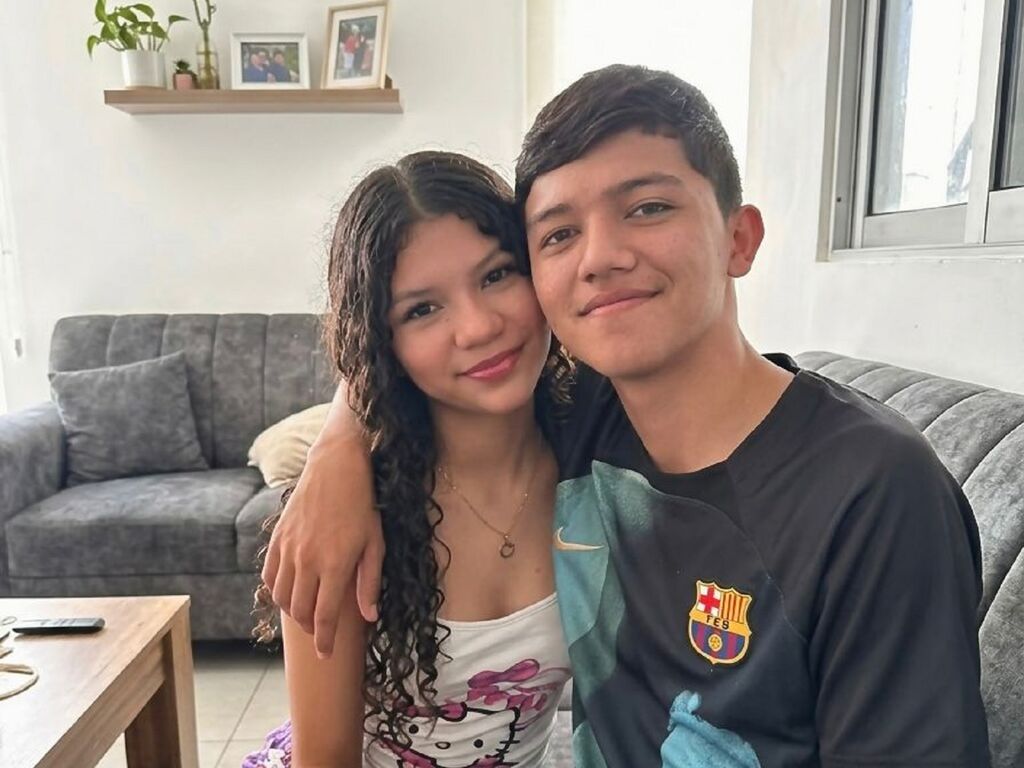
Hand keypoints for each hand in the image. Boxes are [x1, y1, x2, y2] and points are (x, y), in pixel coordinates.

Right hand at [261, 439, 382, 657]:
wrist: (336, 468)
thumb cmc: (362, 506)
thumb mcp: (375, 544)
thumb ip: (370, 583)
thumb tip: (370, 617)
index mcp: (335, 565)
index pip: (325, 617)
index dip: (325, 642)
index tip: (326, 655)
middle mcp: (308, 561)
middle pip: (300, 612)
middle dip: (310, 629)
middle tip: (320, 632)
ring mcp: (289, 550)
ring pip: (281, 597)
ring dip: (292, 612)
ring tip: (306, 613)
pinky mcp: (277, 539)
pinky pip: (269, 576)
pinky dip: (276, 590)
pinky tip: (288, 591)